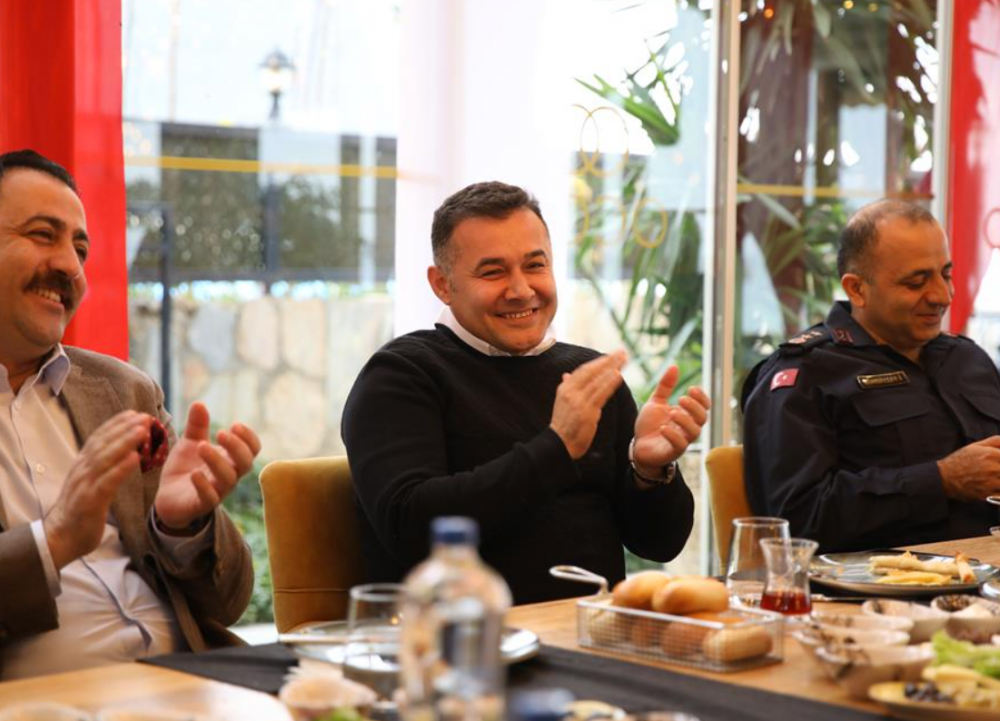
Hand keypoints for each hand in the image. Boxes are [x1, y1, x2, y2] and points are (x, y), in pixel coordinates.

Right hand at [44, 411, 150, 568]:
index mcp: (82, 465)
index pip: (99, 439)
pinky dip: (121, 468)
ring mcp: (85, 485)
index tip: (133, 413)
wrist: (59, 538)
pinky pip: (107, 482)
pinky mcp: (90, 501)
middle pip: (103, 444)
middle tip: (144, 416)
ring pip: (105, 458)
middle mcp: (82, 470)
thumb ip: (101, 468)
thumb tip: (121, 454)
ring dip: (125, 442)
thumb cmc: (80, 510)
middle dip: (124, 428)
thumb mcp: (89, 483)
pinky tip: (136, 458)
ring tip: (142, 430)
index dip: (115, 424)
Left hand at [154, 402, 260, 530]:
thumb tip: (199, 403)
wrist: (168, 498)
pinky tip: (194, 473)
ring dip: (217, 461)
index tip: (234, 424)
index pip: (252, 449)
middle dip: (236, 447)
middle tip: (221, 432)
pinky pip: (209, 497)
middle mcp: (229, 475)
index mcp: (231, 459)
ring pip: (228, 479)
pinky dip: (204, 485)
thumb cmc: (186, 468)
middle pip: (246, 463)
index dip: (248, 437)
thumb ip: (196, 426)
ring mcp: (217, 491)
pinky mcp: (200, 504)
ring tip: (201, 446)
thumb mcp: (190, 443)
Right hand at [550, 350, 626, 459]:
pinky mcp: (587, 411)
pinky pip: (601, 394)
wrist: (559, 444)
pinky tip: (619, 376)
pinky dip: (610, 383)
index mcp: (564, 389)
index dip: (598, 362)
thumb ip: (567, 387)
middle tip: (622, 352)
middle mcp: (570, 392)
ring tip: (624, 360)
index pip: (583, 370)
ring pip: (598, 380)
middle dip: (608, 360)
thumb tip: (567, 375)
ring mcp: (579, 401)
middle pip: (591, 371)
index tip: (611, 355)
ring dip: (612, 368)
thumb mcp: (561, 403)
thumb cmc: (563, 424)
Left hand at [632, 365, 709, 476]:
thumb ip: (665, 387)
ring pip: (694, 432)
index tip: (692, 388)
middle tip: (681, 399)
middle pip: (702, 418)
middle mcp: (687, 428)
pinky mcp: (672, 452)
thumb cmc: (650, 425)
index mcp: (687, 416)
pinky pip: (679, 445)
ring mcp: (682, 440)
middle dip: (694, 407)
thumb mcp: (656, 402)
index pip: (704, 406)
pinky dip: (673, 435)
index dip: (701, 398)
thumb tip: (674, 366)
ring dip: (685, 420)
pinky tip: (663, 427)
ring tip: (672, 412)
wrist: (638, 447)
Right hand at [938, 436, 999, 501]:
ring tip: (995, 477)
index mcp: (993, 455)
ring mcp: (992, 483)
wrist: (944, 477)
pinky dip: (999, 491)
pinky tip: (995, 486)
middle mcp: (994, 469)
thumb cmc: (960, 461)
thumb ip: (996, 441)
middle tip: (998, 469)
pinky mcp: (989, 495)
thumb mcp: (976, 446)